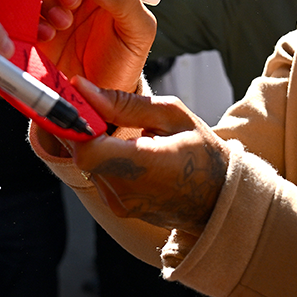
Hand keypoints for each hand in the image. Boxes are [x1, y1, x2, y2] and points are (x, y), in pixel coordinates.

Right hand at [37, 0, 154, 92]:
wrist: (103, 93)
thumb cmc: (125, 56)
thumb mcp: (139, 30)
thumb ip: (125, 0)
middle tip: (71, 1)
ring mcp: (53, 1)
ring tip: (63, 24)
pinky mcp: (34, 23)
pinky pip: (22, 8)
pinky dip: (33, 19)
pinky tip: (49, 36)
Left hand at [72, 78, 228, 235]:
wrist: (219, 198)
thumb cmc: (201, 151)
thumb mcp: (171, 114)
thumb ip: (123, 102)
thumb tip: (81, 87)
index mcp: (146, 165)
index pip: (87, 149)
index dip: (76, 123)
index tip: (82, 101)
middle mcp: (127, 191)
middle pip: (81, 154)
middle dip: (83, 127)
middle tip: (99, 108)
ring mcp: (120, 204)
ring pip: (85, 164)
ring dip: (93, 142)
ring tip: (121, 131)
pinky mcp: (116, 208)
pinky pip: (96, 175)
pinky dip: (102, 158)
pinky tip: (125, 149)